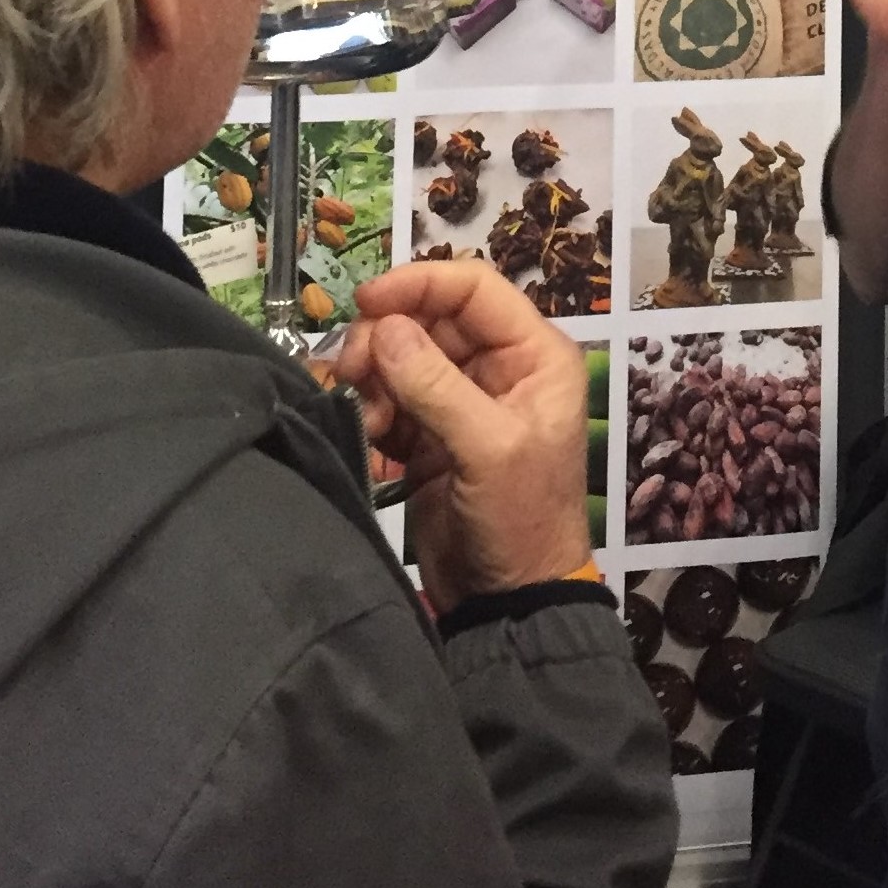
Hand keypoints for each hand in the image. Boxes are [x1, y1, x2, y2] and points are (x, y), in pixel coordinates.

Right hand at [334, 259, 591, 614]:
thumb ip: (437, 386)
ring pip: (401, 356)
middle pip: (428, 319)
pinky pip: (388, 398)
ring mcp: (460, 401)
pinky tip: (368, 439)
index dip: (419, 284)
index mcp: (534, 355)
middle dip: (385, 338)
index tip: (366, 302)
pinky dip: (371, 410)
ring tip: (367, 417)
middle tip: (353, 372)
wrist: (508, 602)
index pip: (474, 288)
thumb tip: (386, 328)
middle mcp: (499, 368)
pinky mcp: (428, 435)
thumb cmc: (521, 520)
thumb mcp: (489, 449)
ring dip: (373, 378)